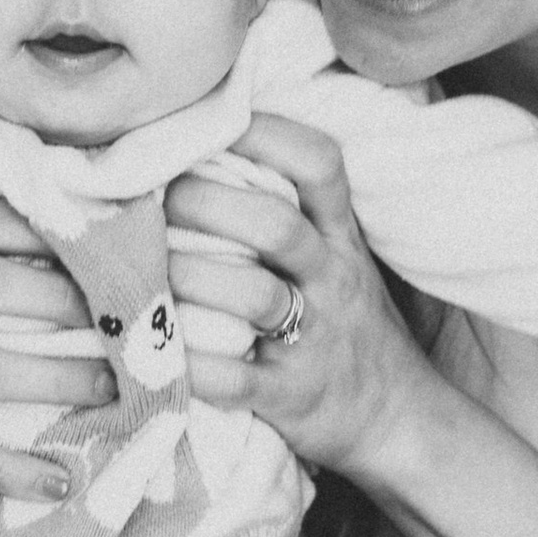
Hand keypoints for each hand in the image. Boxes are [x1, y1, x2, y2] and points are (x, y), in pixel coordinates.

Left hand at [166, 113, 442, 477]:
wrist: (397, 416)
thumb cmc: (345, 321)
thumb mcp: (336, 255)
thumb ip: (288, 206)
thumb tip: (201, 143)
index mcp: (339, 236)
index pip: (318, 164)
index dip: (264, 131)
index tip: (207, 120)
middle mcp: (331, 279)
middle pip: (275, 225)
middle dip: (207, 203)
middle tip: (154, 198)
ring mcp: (313, 340)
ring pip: (254, 297)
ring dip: (189, 278)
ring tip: (141, 270)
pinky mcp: (291, 397)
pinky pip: (236, 380)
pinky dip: (190, 366)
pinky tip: (154, 351)